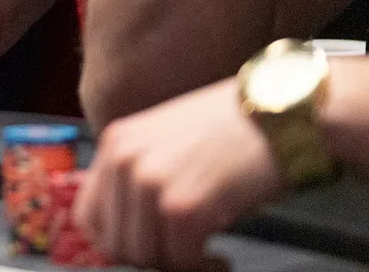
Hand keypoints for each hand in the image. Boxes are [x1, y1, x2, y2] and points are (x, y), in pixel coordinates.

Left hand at [74, 78, 282, 270]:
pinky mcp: (183, 206)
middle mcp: (124, 161)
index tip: (145, 251)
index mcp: (115, 143)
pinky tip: (219, 259)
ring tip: (206, 257)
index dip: (115, 244)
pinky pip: (181, 260)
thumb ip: (140, 178)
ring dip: (178, 266)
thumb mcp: (166, 143)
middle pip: (116, 243)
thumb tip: (131, 230)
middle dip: (152, 259)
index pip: (88, 216)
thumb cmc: (233, 128)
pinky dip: (203, 268)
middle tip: (183, 257)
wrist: (280, 112)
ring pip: (145, 257)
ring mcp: (151, 182)